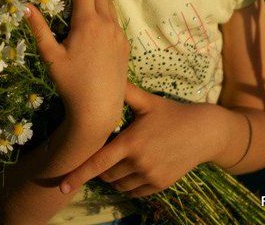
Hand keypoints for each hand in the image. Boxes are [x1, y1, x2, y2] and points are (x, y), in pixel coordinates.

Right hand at [25, 0, 129, 134]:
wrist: (99, 109)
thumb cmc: (71, 84)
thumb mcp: (51, 56)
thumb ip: (38, 29)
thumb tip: (24, 5)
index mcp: (88, 22)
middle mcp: (106, 22)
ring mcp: (118, 33)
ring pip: (109, 3)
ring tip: (81, 4)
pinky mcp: (125, 44)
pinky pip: (115, 19)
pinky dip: (105, 14)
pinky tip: (93, 27)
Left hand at [59, 82, 224, 197]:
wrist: (203, 132)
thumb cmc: (172, 113)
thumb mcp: (148, 101)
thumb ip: (124, 91)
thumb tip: (104, 72)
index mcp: (132, 141)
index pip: (98, 162)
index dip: (78, 174)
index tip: (61, 185)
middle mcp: (139, 162)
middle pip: (107, 175)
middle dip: (99, 168)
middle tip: (103, 152)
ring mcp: (151, 176)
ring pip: (119, 185)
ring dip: (112, 177)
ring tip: (117, 160)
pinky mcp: (160, 185)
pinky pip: (135, 191)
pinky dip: (127, 184)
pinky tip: (129, 170)